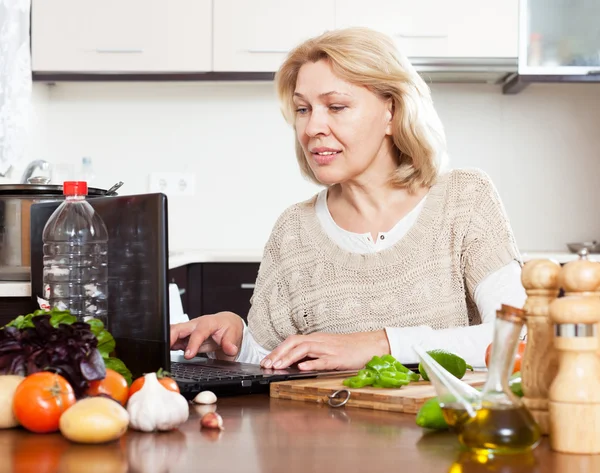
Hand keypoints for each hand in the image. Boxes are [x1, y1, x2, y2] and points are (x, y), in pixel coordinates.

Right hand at [170, 312, 244, 359]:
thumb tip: (230, 349)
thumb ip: (231, 343)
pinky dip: (167, 346)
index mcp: (208, 323)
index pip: (198, 332)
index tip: (188, 355)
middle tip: (165, 351)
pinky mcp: (184, 337)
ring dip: (166, 342)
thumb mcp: (234, 335)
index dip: (192, 344)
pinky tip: (164, 353)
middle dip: (170, 337)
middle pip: (179, 328)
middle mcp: (195, 325)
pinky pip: (173, 340)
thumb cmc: (228, 327)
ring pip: (173, 332)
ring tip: (161, 353)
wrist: (226, 324)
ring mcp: (188, 330)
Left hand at [260, 330, 390, 370]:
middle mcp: (320, 341)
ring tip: (278, 366)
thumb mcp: (327, 349)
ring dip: (289, 357)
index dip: (277, 350)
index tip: (265, 361)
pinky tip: (302, 368)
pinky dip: (311, 363)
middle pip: (294, 342)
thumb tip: (294, 363)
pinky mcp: (339, 358)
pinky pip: (323, 360)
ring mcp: (329, 349)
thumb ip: (312, 354)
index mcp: (316, 339)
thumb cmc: (349, 348)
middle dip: (278, 353)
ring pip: (305, 349)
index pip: (291, 341)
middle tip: (266, 364)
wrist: (370, 344)